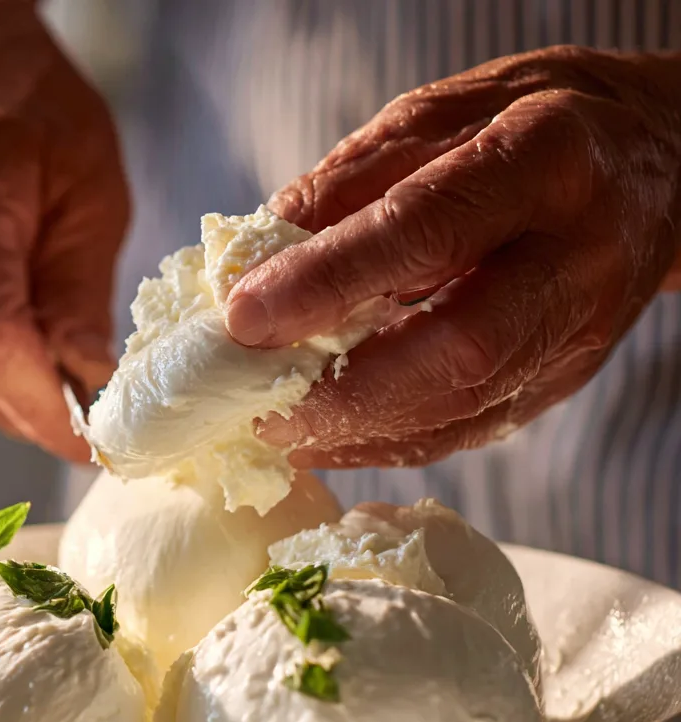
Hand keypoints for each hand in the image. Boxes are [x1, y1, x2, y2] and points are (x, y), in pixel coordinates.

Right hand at [0, 1, 128, 458]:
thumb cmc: (28, 118)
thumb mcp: (89, 192)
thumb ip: (81, 292)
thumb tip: (91, 381)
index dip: (47, 407)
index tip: (103, 441)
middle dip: (54, 411)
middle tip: (114, 414)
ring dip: (32, 399)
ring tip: (75, 365)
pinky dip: (7, 383)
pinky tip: (36, 351)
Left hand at [226, 46, 680, 467]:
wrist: (652, 163)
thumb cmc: (525, 128)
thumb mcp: (434, 118)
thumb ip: (346, 186)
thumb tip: (254, 264)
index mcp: (542, 162)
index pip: (428, 231)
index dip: (329, 282)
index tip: (243, 317)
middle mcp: (573, 258)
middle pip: (457, 350)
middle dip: (341, 391)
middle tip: (251, 406)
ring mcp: (575, 335)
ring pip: (460, 407)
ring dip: (353, 431)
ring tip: (270, 429)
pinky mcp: (559, 383)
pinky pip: (464, 431)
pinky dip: (383, 443)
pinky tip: (324, 438)